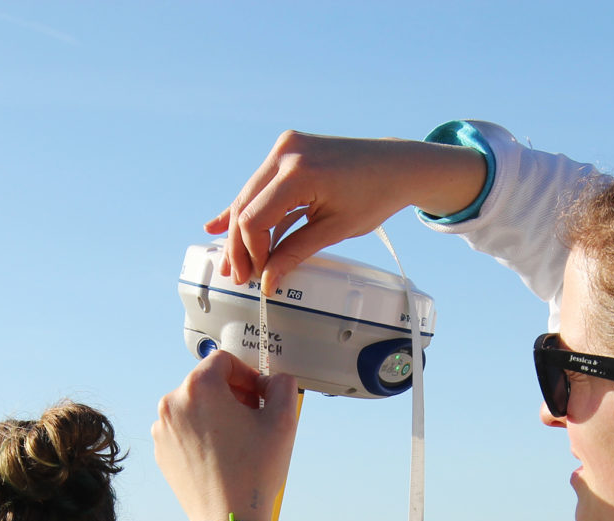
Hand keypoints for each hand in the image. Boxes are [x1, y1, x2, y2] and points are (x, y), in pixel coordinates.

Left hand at [153, 351, 298, 520]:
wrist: (229, 518)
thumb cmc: (253, 472)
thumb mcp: (283, 420)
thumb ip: (282, 386)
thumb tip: (273, 381)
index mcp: (197, 388)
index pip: (224, 361)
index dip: (248, 374)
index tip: (260, 395)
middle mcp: (172, 404)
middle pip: (207, 382)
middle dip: (233, 394)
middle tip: (253, 417)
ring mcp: (163, 430)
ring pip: (195, 406)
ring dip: (217, 413)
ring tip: (238, 439)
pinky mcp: (162, 451)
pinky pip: (185, 429)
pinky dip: (203, 433)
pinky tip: (222, 454)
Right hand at [208, 130, 486, 293]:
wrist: (396, 164)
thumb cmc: (374, 196)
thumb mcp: (334, 230)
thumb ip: (296, 252)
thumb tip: (268, 280)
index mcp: (299, 173)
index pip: (254, 219)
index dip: (251, 253)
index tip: (257, 277)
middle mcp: (286, 153)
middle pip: (245, 206)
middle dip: (238, 245)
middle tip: (237, 277)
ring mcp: (285, 148)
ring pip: (249, 196)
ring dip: (239, 230)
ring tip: (231, 262)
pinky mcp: (288, 150)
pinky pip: (262, 185)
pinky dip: (249, 207)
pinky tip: (217, 224)